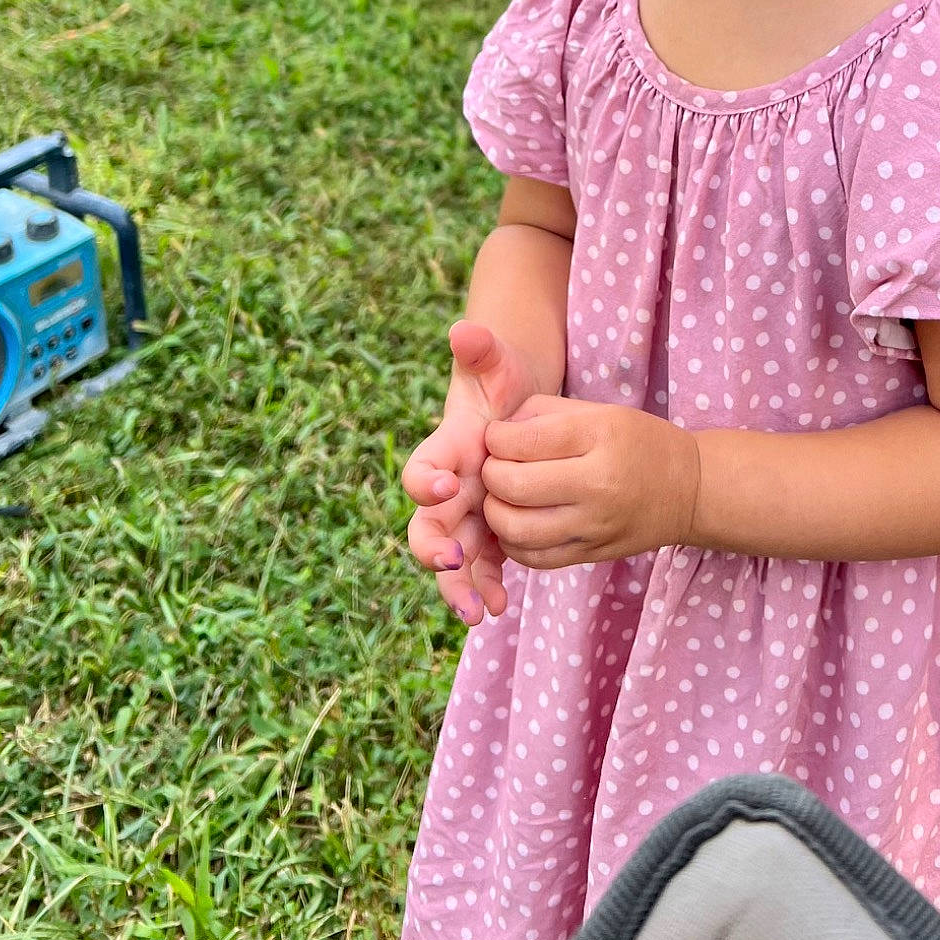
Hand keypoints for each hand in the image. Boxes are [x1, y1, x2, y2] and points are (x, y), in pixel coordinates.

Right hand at [402, 319, 540, 625]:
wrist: (518, 405)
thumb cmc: (503, 380)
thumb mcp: (497, 363)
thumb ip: (481, 350)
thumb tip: (465, 328)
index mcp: (446, 450)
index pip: (420, 469)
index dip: (424, 480)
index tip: (445, 486)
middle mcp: (448, 489)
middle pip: (425, 527)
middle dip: (433, 550)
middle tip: (451, 564)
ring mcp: (467, 515)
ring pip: (450, 559)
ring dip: (458, 585)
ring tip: (478, 611)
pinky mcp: (488, 532)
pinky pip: (480, 567)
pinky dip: (485, 585)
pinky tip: (499, 604)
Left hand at [481, 395, 701, 570]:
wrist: (688, 488)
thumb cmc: (637, 441)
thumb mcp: (598, 411)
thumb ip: (543, 414)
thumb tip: (496, 432)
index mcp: (599, 437)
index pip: (526, 440)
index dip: (496, 437)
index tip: (497, 435)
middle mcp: (598, 484)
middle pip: (515, 486)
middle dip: (490, 474)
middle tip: (493, 465)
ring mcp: (595, 526)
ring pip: (517, 529)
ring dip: (495, 511)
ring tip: (501, 496)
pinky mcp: (592, 554)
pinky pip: (534, 559)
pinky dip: (512, 543)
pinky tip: (516, 522)